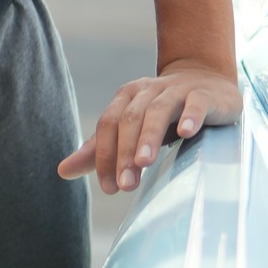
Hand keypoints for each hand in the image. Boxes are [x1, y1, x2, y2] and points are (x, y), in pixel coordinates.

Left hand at [58, 59, 240, 193]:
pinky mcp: (204, 95)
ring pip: (158, 111)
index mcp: (125, 98)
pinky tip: (186, 132)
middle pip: (130, 120)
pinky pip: (196, 103)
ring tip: (144, 163)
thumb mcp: (131, 129)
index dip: (104, 155)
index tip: (109, 188)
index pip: (107, 126)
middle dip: (125, 153)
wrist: (205, 79)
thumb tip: (62, 171)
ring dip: (149, 136)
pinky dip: (190, 116)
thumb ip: (100, 150)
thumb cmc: (163, 114)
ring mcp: (176, 91)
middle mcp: (147, 91)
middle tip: (125, 185)